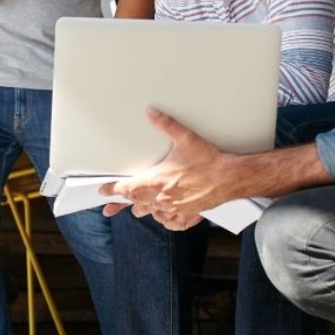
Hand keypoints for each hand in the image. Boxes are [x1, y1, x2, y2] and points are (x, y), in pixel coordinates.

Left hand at [98, 107, 233, 218]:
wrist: (230, 178)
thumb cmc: (210, 161)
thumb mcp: (186, 139)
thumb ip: (166, 124)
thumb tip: (152, 113)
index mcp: (158, 181)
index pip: (128, 189)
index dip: (113, 190)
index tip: (103, 192)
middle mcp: (163, 197)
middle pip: (135, 202)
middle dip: (124, 201)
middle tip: (111, 205)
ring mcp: (175, 208)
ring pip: (150, 212)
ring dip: (143, 208)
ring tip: (136, 206)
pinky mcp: (187, 213)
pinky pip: (169, 221)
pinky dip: (162, 218)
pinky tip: (161, 214)